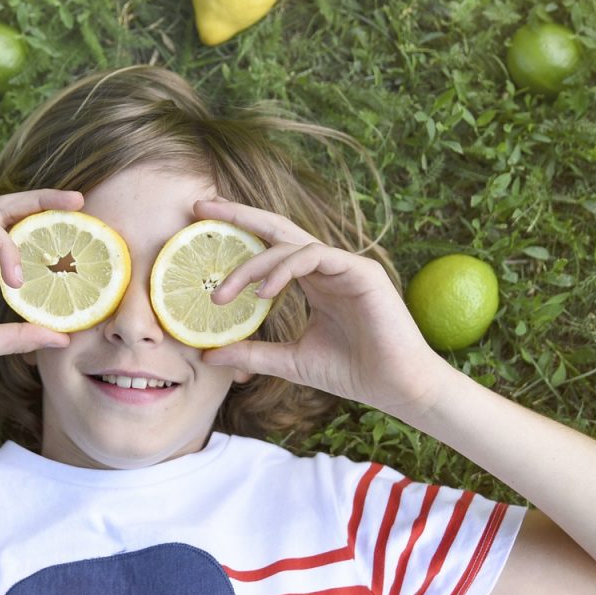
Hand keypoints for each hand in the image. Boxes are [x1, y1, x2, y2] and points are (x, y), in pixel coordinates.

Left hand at [195, 198, 451, 419]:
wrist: (395, 387)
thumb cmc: (351, 372)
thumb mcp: (289, 361)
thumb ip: (251, 353)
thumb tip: (207, 355)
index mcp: (314, 281)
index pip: (271, 247)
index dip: (238, 232)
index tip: (200, 225)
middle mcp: (327, 266)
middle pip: (277, 228)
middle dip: (238, 214)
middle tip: (199, 206)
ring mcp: (346, 265)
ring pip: (290, 244)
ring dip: (252, 265)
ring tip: (223, 293)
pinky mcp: (361, 271)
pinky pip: (314, 256)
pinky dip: (284, 269)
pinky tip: (263, 292)